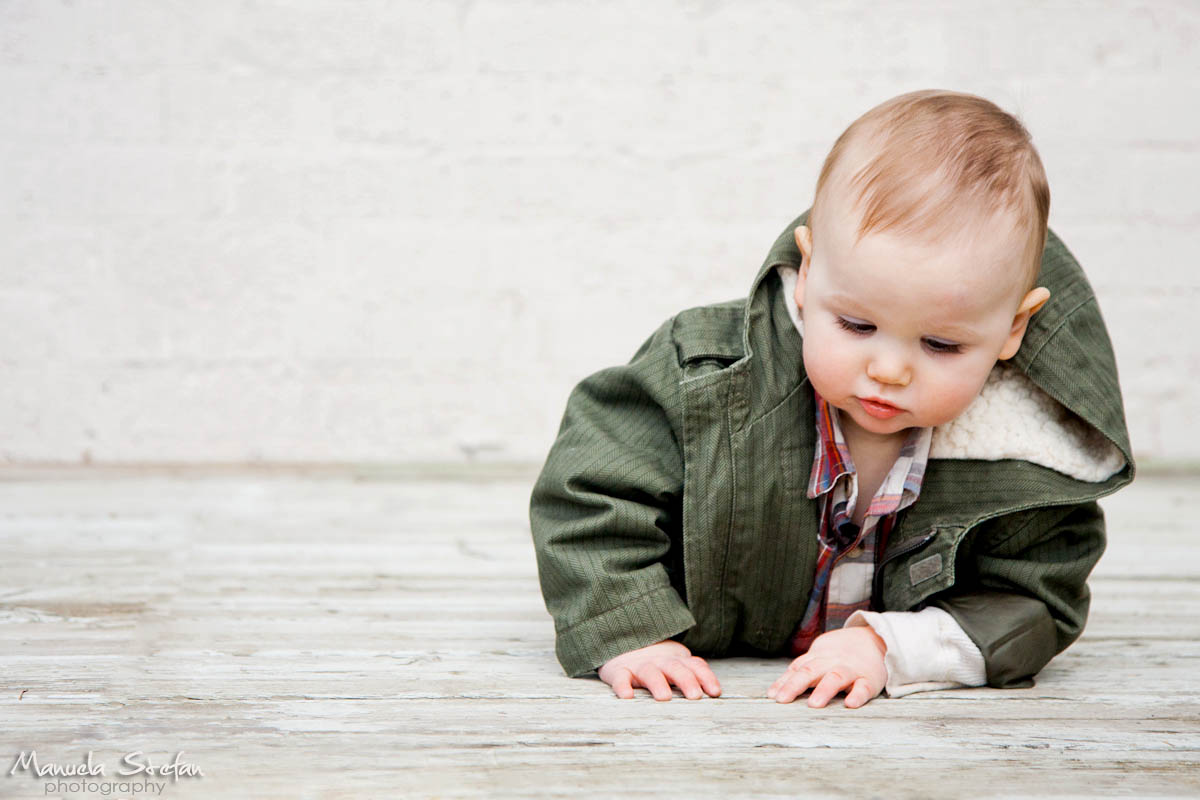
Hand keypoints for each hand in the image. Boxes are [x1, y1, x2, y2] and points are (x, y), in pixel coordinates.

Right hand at [598, 640, 721, 700]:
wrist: (625, 647)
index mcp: (677, 662)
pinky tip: (627, 697)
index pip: (695, 666)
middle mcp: (660, 662)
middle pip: (675, 668)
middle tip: (694, 696)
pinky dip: (622, 686)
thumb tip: (715, 696)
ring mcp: (640, 666)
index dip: (706, 678)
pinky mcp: (619, 672)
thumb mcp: (678, 667)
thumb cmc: (659, 666)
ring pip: (650, 672)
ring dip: (658, 683)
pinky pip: (620, 678)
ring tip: (664, 697)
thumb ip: (694, 676)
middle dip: (686, 680)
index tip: (715, 693)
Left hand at [766, 626, 887, 707]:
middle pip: (811, 671)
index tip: (773, 696)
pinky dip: (858, 695)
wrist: (874, 639)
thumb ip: (799, 671)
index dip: (784, 682)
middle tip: (783, 700)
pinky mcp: (869, 679)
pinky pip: (864, 687)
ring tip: (814, 704)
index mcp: (818, 658)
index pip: (798, 669)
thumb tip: (774, 691)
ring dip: (824, 690)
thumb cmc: (840, 654)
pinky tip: (850, 704)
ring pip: (835, 678)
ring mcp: (851, 670)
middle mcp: (832, 663)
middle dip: (795, 685)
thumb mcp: (819, 657)